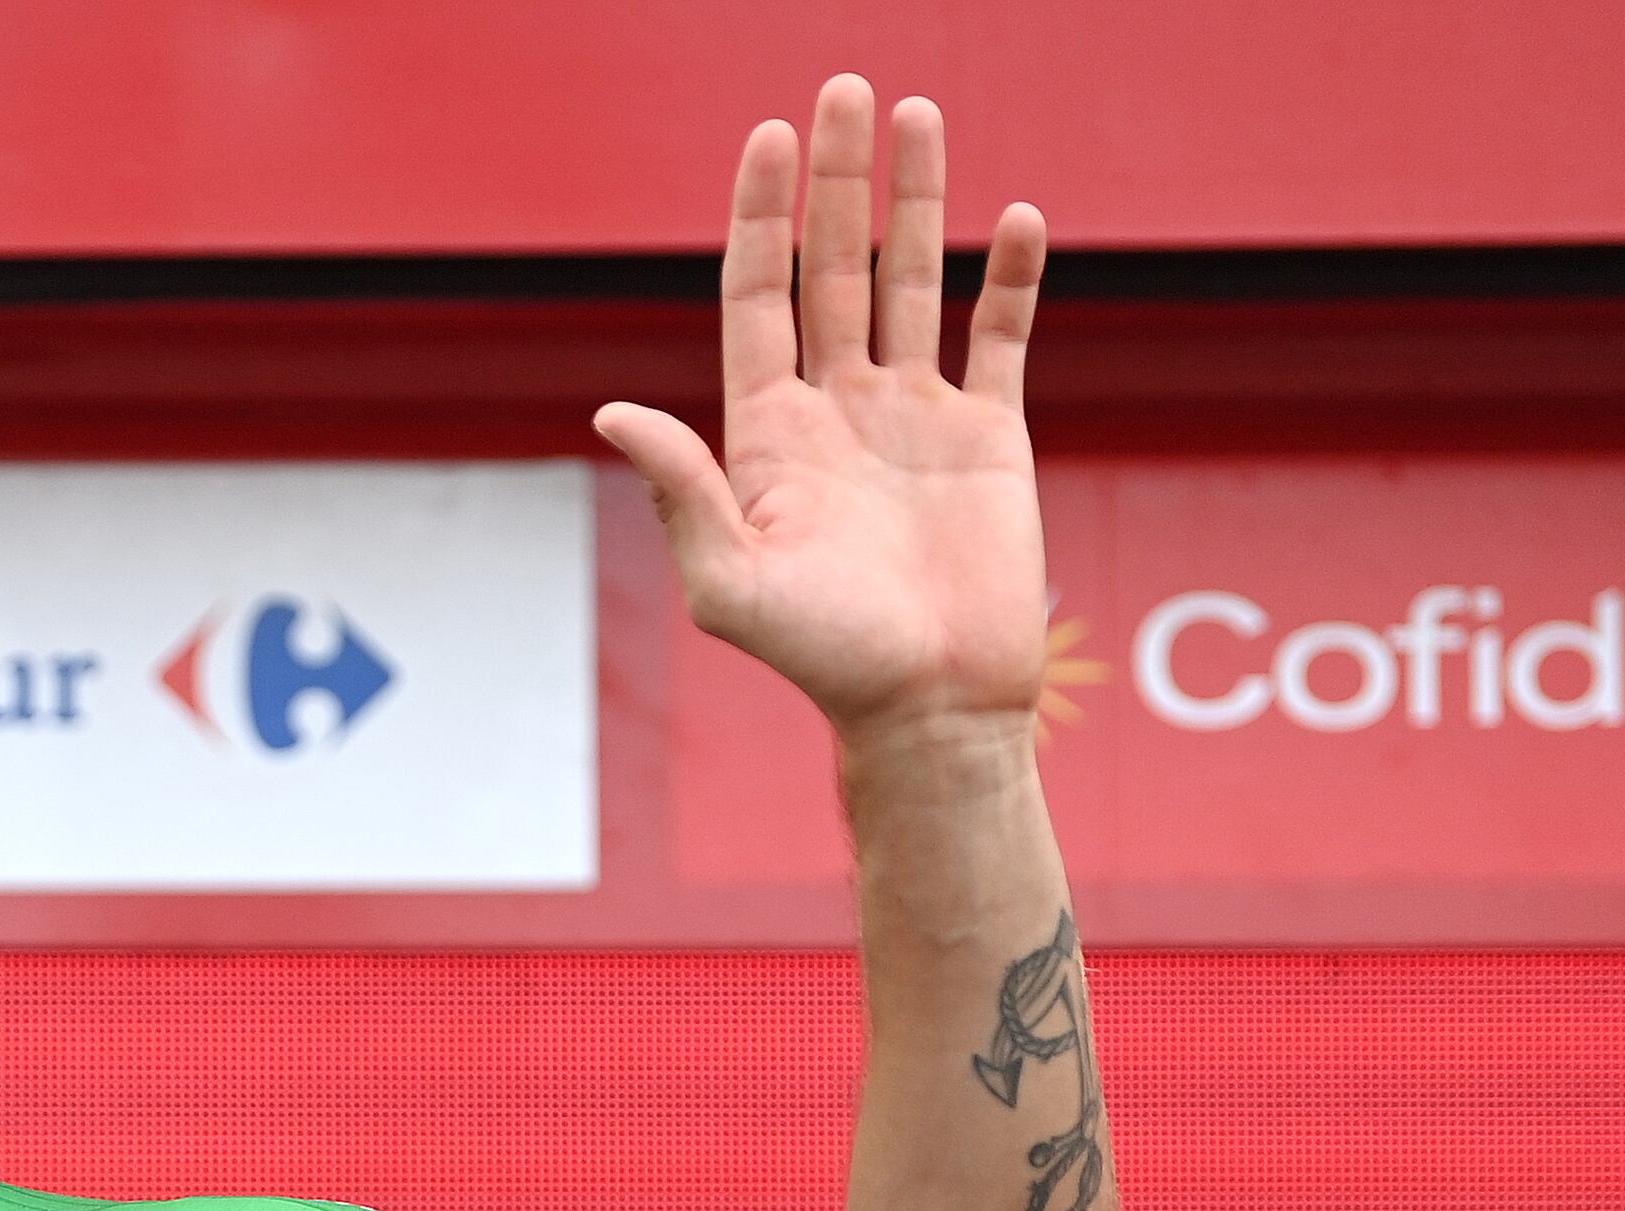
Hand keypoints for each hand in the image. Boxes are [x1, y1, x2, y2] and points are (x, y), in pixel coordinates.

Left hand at [594, 77, 1053, 752]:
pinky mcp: (991, 437)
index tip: (766, 136)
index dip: (759, 216)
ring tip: (919, 114)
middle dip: (836, 179)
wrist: (930, 709)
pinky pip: (1004, 338)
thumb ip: (680, 492)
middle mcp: (840, 409)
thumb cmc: (823, 661)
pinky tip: (1013, 217)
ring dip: (918, 200)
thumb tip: (611, 411)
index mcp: (771, 432)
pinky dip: (1011, 279)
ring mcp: (917, 416)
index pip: (758, 295)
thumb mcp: (730, 582)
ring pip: (915, 281)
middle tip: (843, 88)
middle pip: (834, 266)